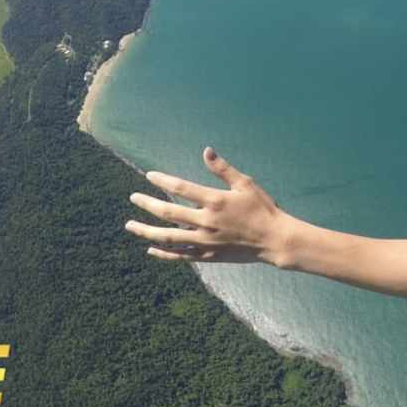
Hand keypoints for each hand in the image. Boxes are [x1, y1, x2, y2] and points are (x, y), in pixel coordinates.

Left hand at [126, 147, 286, 264]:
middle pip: (169, 213)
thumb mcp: (246, 184)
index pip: (181, 188)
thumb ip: (223, 169)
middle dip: (147, 204)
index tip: (150, 176)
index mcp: (215, 201)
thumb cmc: (263, 209)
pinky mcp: (208, 256)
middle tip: (133, 197)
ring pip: (168, 237)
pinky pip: (180, 256)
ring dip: (146, 231)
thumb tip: (206, 151)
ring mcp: (205, 241)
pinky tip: (150, 249)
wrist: (275, 240)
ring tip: (130, 225)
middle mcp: (207, 222)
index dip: (163, 181)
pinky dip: (163, 254)